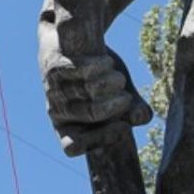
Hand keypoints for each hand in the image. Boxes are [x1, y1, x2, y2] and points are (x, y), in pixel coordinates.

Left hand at [38, 13, 151, 155]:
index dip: (99, 139)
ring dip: (112, 81)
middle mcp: (56, 112)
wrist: (73, 46)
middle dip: (116, 104)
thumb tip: (141, 118)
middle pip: (92, 112)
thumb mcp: (121, 98)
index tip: (123, 126)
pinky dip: (101, 65)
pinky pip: (82, 68)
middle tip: (126, 97)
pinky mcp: (54, 66)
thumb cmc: (100, 80)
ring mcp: (53, 90)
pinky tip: (107, 62)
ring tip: (118, 77)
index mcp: (67, 130)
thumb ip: (133, 111)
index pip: (72, 147)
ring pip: (89, 89)